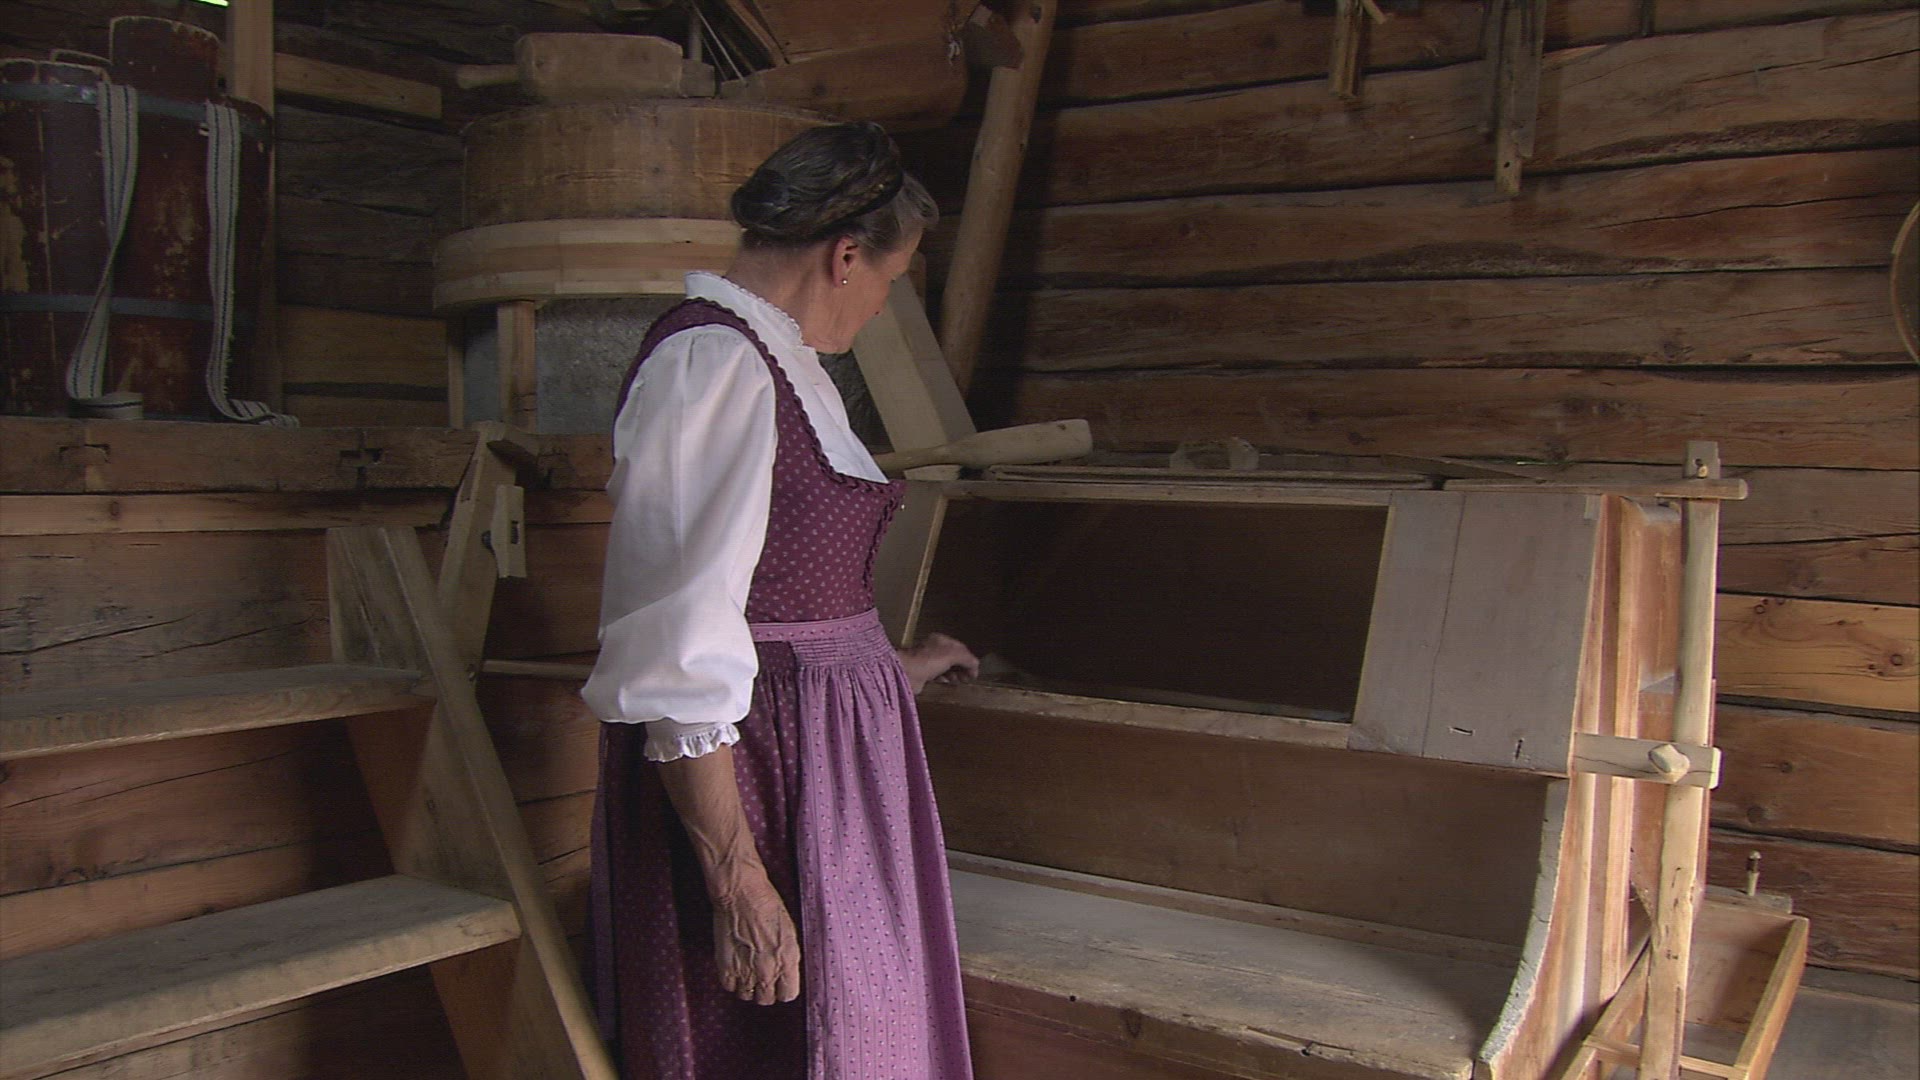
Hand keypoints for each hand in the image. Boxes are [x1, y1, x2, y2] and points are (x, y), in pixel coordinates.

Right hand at [711, 874, 800, 1004]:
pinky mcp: (726, 967)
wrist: (741, 894)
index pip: (788, 995)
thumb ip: (788, 958)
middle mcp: (768, 970)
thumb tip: (786, 974)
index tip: (780, 984)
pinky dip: (731, 980)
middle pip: (766, 999)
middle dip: (765, 989)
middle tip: (762, 977)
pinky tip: (735, 966)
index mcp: (788, 960)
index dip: (784, 989)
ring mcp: (746, 971)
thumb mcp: (789, 932)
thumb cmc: (768, 906)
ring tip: (747, 970)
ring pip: (747, 996)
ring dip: (747, 986)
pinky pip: (730, 987)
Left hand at [898, 632, 980, 691]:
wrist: (907, 673)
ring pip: (946, 668)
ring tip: (959, 681)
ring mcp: (927, 662)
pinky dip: (944, 680)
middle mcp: (933, 649)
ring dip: (954, 674)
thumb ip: (967, 658)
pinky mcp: (922, 675)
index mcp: (941, 640)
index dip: (969, 659)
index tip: (975, 671)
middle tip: (968, 678)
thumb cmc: (929, 660)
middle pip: (953, 658)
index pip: (960, 648)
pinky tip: (946, 684)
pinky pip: (937, 677)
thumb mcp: (953, 654)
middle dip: (962, 667)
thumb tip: (976, 665)